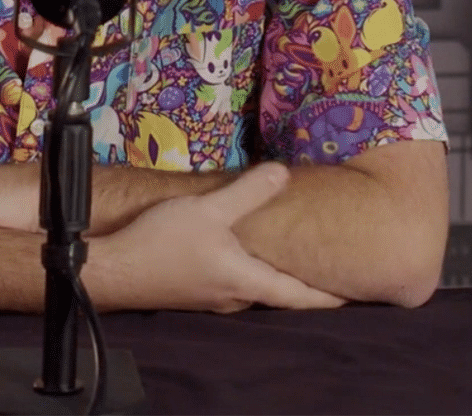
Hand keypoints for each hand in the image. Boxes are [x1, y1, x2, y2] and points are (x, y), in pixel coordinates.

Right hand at [99, 163, 344, 311]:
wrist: (113, 271)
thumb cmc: (162, 242)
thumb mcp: (208, 210)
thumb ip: (247, 192)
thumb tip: (283, 172)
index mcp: (247, 281)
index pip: (301, 296)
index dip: (331, 295)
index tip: (358, 292)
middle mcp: (236, 298)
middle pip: (282, 296)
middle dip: (308, 286)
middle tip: (335, 271)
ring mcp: (215, 299)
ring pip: (258, 291)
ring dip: (279, 279)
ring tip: (298, 261)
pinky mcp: (196, 293)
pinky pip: (236, 286)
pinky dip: (253, 274)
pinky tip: (247, 256)